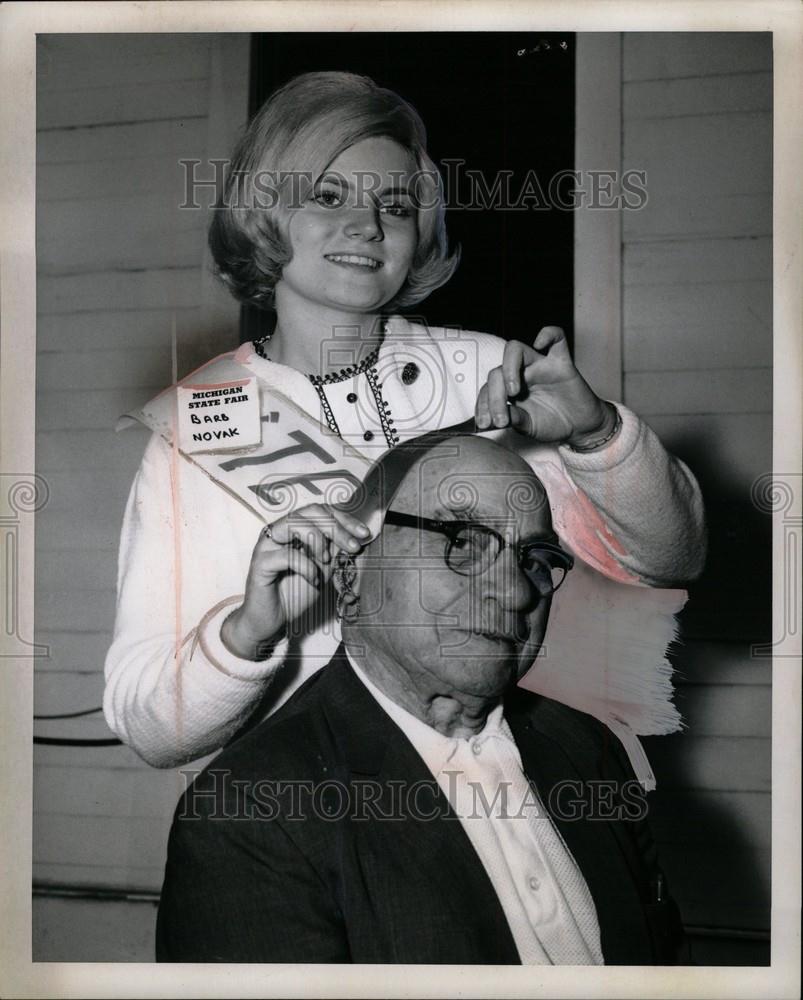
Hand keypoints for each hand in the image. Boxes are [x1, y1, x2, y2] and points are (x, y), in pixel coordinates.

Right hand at [221, 504, 370, 659]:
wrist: (272, 621)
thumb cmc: (295, 594)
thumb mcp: (324, 570)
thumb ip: (336, 551)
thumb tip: (356, 536)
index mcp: (295, 529)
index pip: (322, 511)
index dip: (344, 519)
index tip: (364, 534)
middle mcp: (279, 531)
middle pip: (309, 511)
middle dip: (336, 527)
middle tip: (353, 547)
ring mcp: (267, 545)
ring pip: (293, 523)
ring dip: (317, 540)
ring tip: (327, 560)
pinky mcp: (260, 563)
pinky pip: (285, 555)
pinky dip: (305, 566)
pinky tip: (313, 579)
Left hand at [474, 327, 616, 445]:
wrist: (579, 426)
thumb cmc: (552, 423)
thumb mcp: (529, 427)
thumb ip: (514, 419)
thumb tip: (496, 418)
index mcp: (508, 390)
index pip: (487, 389)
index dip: (483, 405)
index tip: (485, 425)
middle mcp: (520, 374)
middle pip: (497, 372)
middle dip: (494, 397)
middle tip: (501, 419)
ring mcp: (539, 365)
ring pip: (515, 349)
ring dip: (509, 368)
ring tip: (513, 391)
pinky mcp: (561, 362)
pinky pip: (556, 337)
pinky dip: (548, 334)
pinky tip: (539, 343)